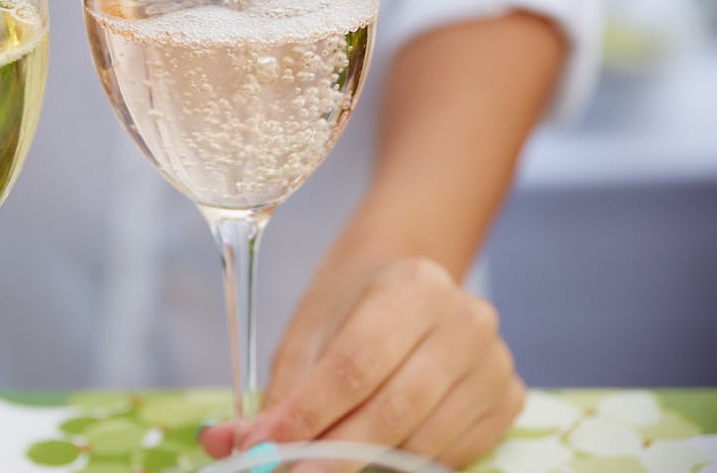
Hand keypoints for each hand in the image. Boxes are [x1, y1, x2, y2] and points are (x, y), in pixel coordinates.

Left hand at [199, 257, 524, 468]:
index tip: (268, 449)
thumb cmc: (352, 306)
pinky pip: (454, 452)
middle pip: (396, 407)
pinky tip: (374, 458)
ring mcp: (495, 361)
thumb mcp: (309, 329)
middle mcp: (467, 319)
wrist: (408, 285)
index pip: (356, 363)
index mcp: (413, 285)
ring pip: (426, 439)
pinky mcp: (509, 398)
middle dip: (337, 453)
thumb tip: (231, 443)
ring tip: (320, 466)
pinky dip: (408, 465)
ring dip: (369, 464)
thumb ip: (280, 389)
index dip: (311, 413)